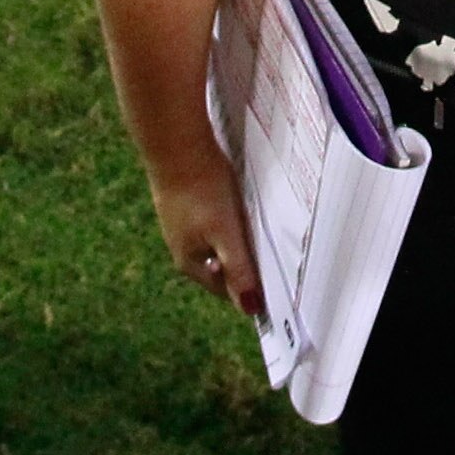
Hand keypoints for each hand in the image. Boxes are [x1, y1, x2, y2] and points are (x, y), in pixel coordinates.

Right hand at [145, 152, 265, 320]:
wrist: (176, 144)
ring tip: (259, 227)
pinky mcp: (183, 202)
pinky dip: (227, 219)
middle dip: (245, 262)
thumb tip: (251, 309)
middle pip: (222, 266)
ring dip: (237, 239)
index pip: (226, 290)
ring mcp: (181, 224)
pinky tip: (238, 205)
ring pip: (216, 242)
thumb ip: (239, 270)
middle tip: (273, 252)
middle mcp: (182, 248)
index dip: (250, 289)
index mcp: (190, 263)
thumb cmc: (202, 192)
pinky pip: (211, 221)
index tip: (277, 282)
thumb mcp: (226, 234)